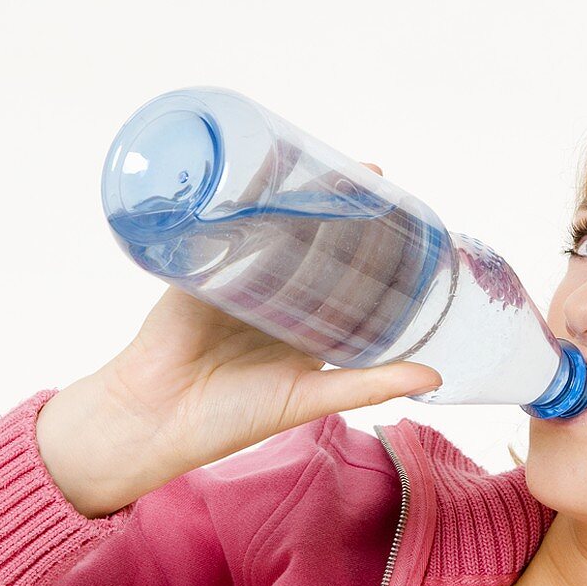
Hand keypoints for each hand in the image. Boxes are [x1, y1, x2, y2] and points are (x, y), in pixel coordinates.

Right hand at [36, 163, 440, 516]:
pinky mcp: (203, 267)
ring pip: (276, 231)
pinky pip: (229, 228)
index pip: (346, 281)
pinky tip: (271, 173)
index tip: (404, 223)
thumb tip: (433, 376)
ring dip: (303, 198)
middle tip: (374, 179)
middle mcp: (275, 301)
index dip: (373, 253)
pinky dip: (249, 202)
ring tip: (335, 167)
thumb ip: (368, 385)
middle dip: (342, 214)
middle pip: (315, 246)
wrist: (153, 418)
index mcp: (304, 330)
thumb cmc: (230, 418)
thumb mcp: (310, 398)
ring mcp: (238, 280)